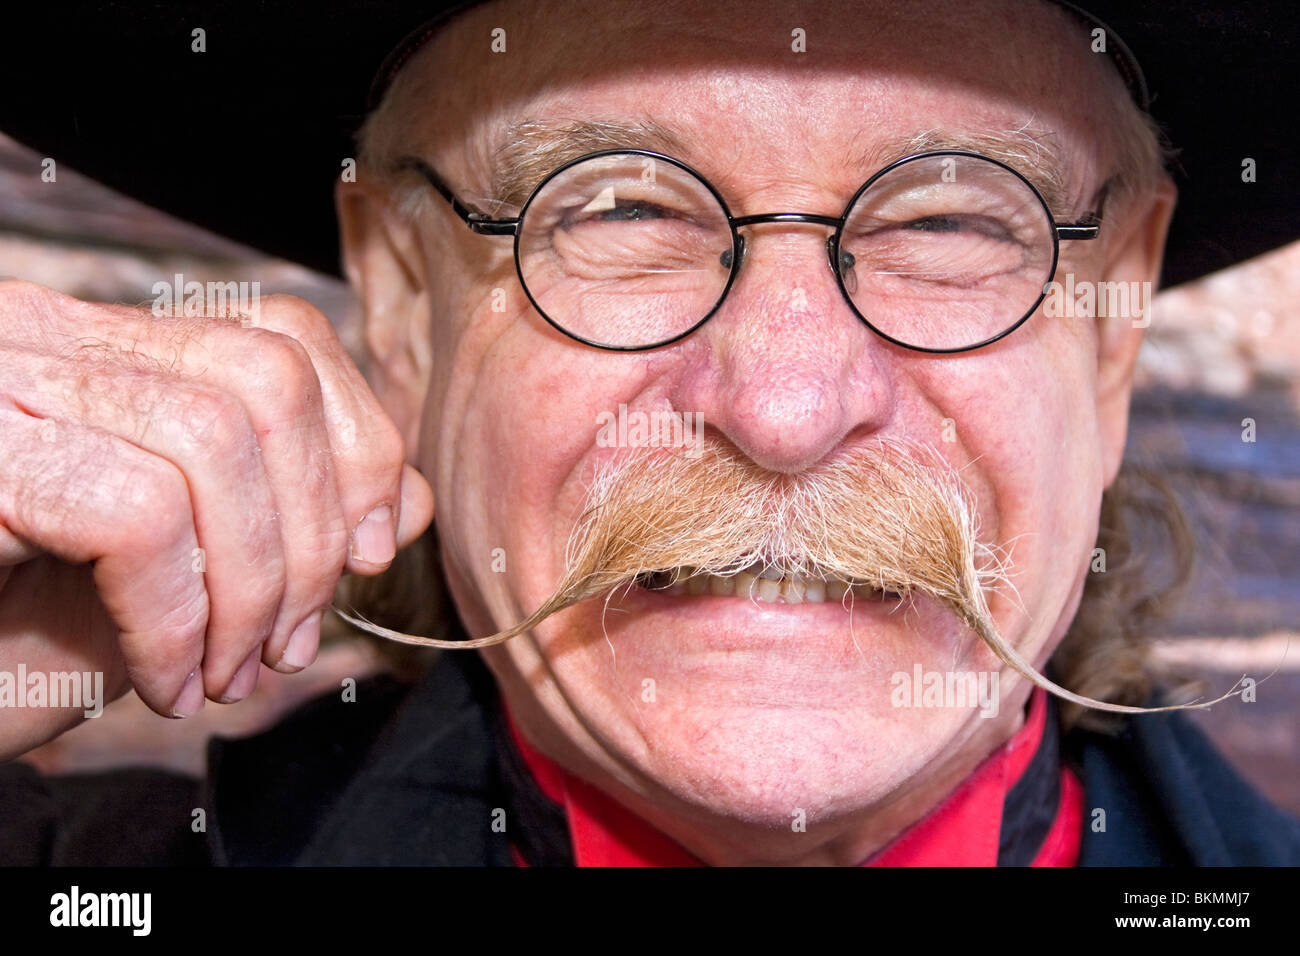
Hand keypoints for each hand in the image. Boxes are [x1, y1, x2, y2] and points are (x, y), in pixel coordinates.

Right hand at [0, 281, 433, 759]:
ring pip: (212, 441)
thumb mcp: (192, 568)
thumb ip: (299, 519)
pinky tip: (162, 681)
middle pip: (266, 378)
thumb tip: (411, 500)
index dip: (356, 442)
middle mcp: (49, 334)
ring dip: (249, 589)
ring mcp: (4, 381)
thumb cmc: (30, 628)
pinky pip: (134, 516)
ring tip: (226, 674)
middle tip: (288, 642)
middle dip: (313, 530)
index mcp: (111, 345)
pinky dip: (175, 616)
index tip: (370, 552)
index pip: (281, 334)